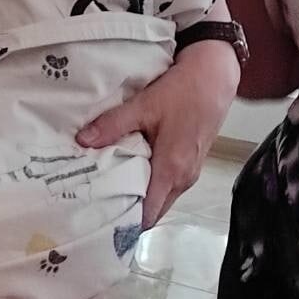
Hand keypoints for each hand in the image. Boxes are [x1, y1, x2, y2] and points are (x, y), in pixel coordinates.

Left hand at [76, 39, 239, 227]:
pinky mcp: (192, 163)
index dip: (126, 222)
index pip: (148, 214)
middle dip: (129, 211)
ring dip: (140, 197)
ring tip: (110, 191)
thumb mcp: (144, 105)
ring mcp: (190, 172)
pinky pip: (169, 185)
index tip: (101, 222)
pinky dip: (151, 185)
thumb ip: (113, 125)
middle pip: (154, 210)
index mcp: (171, 169)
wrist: (215, 76)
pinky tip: (132, 173)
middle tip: (97, 205)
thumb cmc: (185, 91)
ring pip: (162, 198)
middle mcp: (183, 178)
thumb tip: (83, 140)